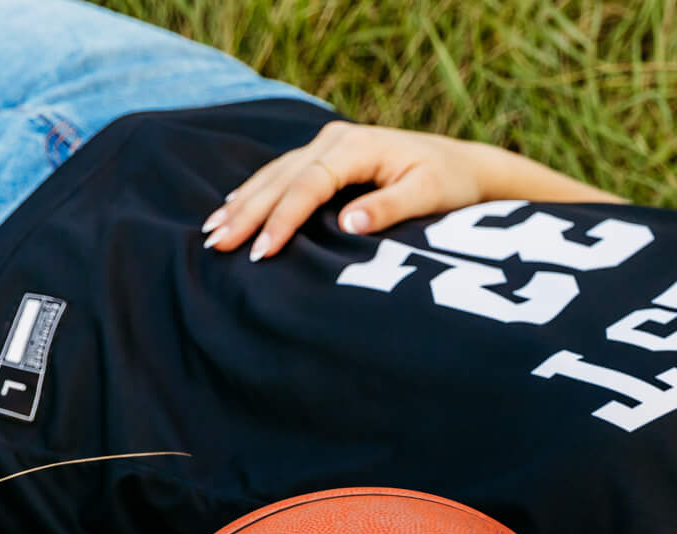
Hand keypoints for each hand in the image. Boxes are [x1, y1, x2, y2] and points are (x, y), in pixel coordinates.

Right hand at [199, 121, 617, 261]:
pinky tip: (235, 209)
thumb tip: (349, 224)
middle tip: (217, 244)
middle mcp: (335, 140)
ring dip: (243, 203)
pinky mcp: (328, 156)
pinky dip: (257, 194)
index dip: (283, 219)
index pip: (308, 185)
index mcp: (356, 147)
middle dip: (248, 212)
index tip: (262, 250)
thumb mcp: (429, 195)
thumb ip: (390, 208)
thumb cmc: (450, 184)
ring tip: (214, 231)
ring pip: (275, 174)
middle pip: (281, 178)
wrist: (462, 165)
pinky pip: (283, 175)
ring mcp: (328, 145)